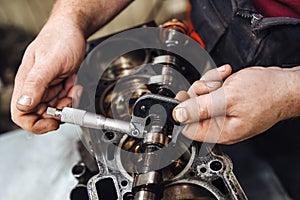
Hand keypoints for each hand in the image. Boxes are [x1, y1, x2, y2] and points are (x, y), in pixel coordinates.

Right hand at [11, 20, 85, 133]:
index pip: (21, 114)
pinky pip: (64, 100)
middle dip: (58, 113)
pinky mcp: (58, 85)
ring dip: (67, 104)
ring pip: (55, 109)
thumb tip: (23, 104)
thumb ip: (35, 83)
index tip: (53, 122)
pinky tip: (74, 85)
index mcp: (26, 82)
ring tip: (72, 89)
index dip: (36, 124)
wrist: (73, 30)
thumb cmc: (60, 39)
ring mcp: (47, 87)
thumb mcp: (49, 62)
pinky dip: (72, 97)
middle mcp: (34, 87)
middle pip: (41, 115)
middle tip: (68, 102)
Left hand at [173, 65, 294, 143]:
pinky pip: (213, 92)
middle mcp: (221, 125)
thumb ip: (201, 107)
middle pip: (193, 110)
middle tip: (210, 86)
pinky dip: (216, 81)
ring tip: (221, 80)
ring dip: (208, 84)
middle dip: (198, 93)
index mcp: (220, 131)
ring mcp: (224, 113)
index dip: (182, 112)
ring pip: (202, 98)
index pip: (188, 129)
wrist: (285, 85)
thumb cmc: (266, 94)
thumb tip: (179, 115)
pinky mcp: (228, 103)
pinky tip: (225, 76)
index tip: (182, 98)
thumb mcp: (228, 99)